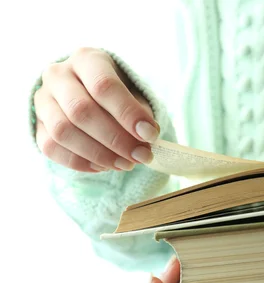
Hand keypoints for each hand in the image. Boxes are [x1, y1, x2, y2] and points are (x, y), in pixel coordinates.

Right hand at [34, 47, 159, 172]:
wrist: (87, 92)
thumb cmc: (116, 92)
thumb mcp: (133, 92)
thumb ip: (141, 112)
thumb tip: (146, 137)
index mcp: (87, 59)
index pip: (104, 86)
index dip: (128, 113)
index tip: (150, 135)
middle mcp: (58, 75)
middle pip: (81, 110)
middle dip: (116, 139)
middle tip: (141, 156)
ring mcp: (42, 100)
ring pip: (63, 131)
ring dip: (99, 154)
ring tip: (125, 164)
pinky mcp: (36, 124)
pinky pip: (51, 148)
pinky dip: (80, 162)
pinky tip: (104, 167)